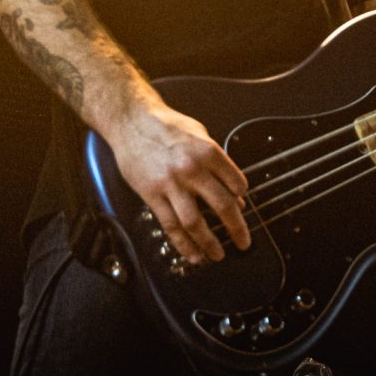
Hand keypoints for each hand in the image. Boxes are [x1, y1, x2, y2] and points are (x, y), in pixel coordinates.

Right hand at [108, 101, 250, 264]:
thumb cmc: (166, 126)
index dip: (243, 199)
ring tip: (218, 255)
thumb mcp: (200, 135)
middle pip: (222, 206)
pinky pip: (170, 225)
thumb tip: (234, 193)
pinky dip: (183, 244)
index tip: (243, 208)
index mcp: (208, 152)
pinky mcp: (152, 194)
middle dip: (237, 229)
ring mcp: (171, 183)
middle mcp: (192, 168)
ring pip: (195, 222)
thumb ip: (217, 163)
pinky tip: (192, 254)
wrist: (131, 120)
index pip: (237, 183)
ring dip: (209, 243)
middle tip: (244, 242)